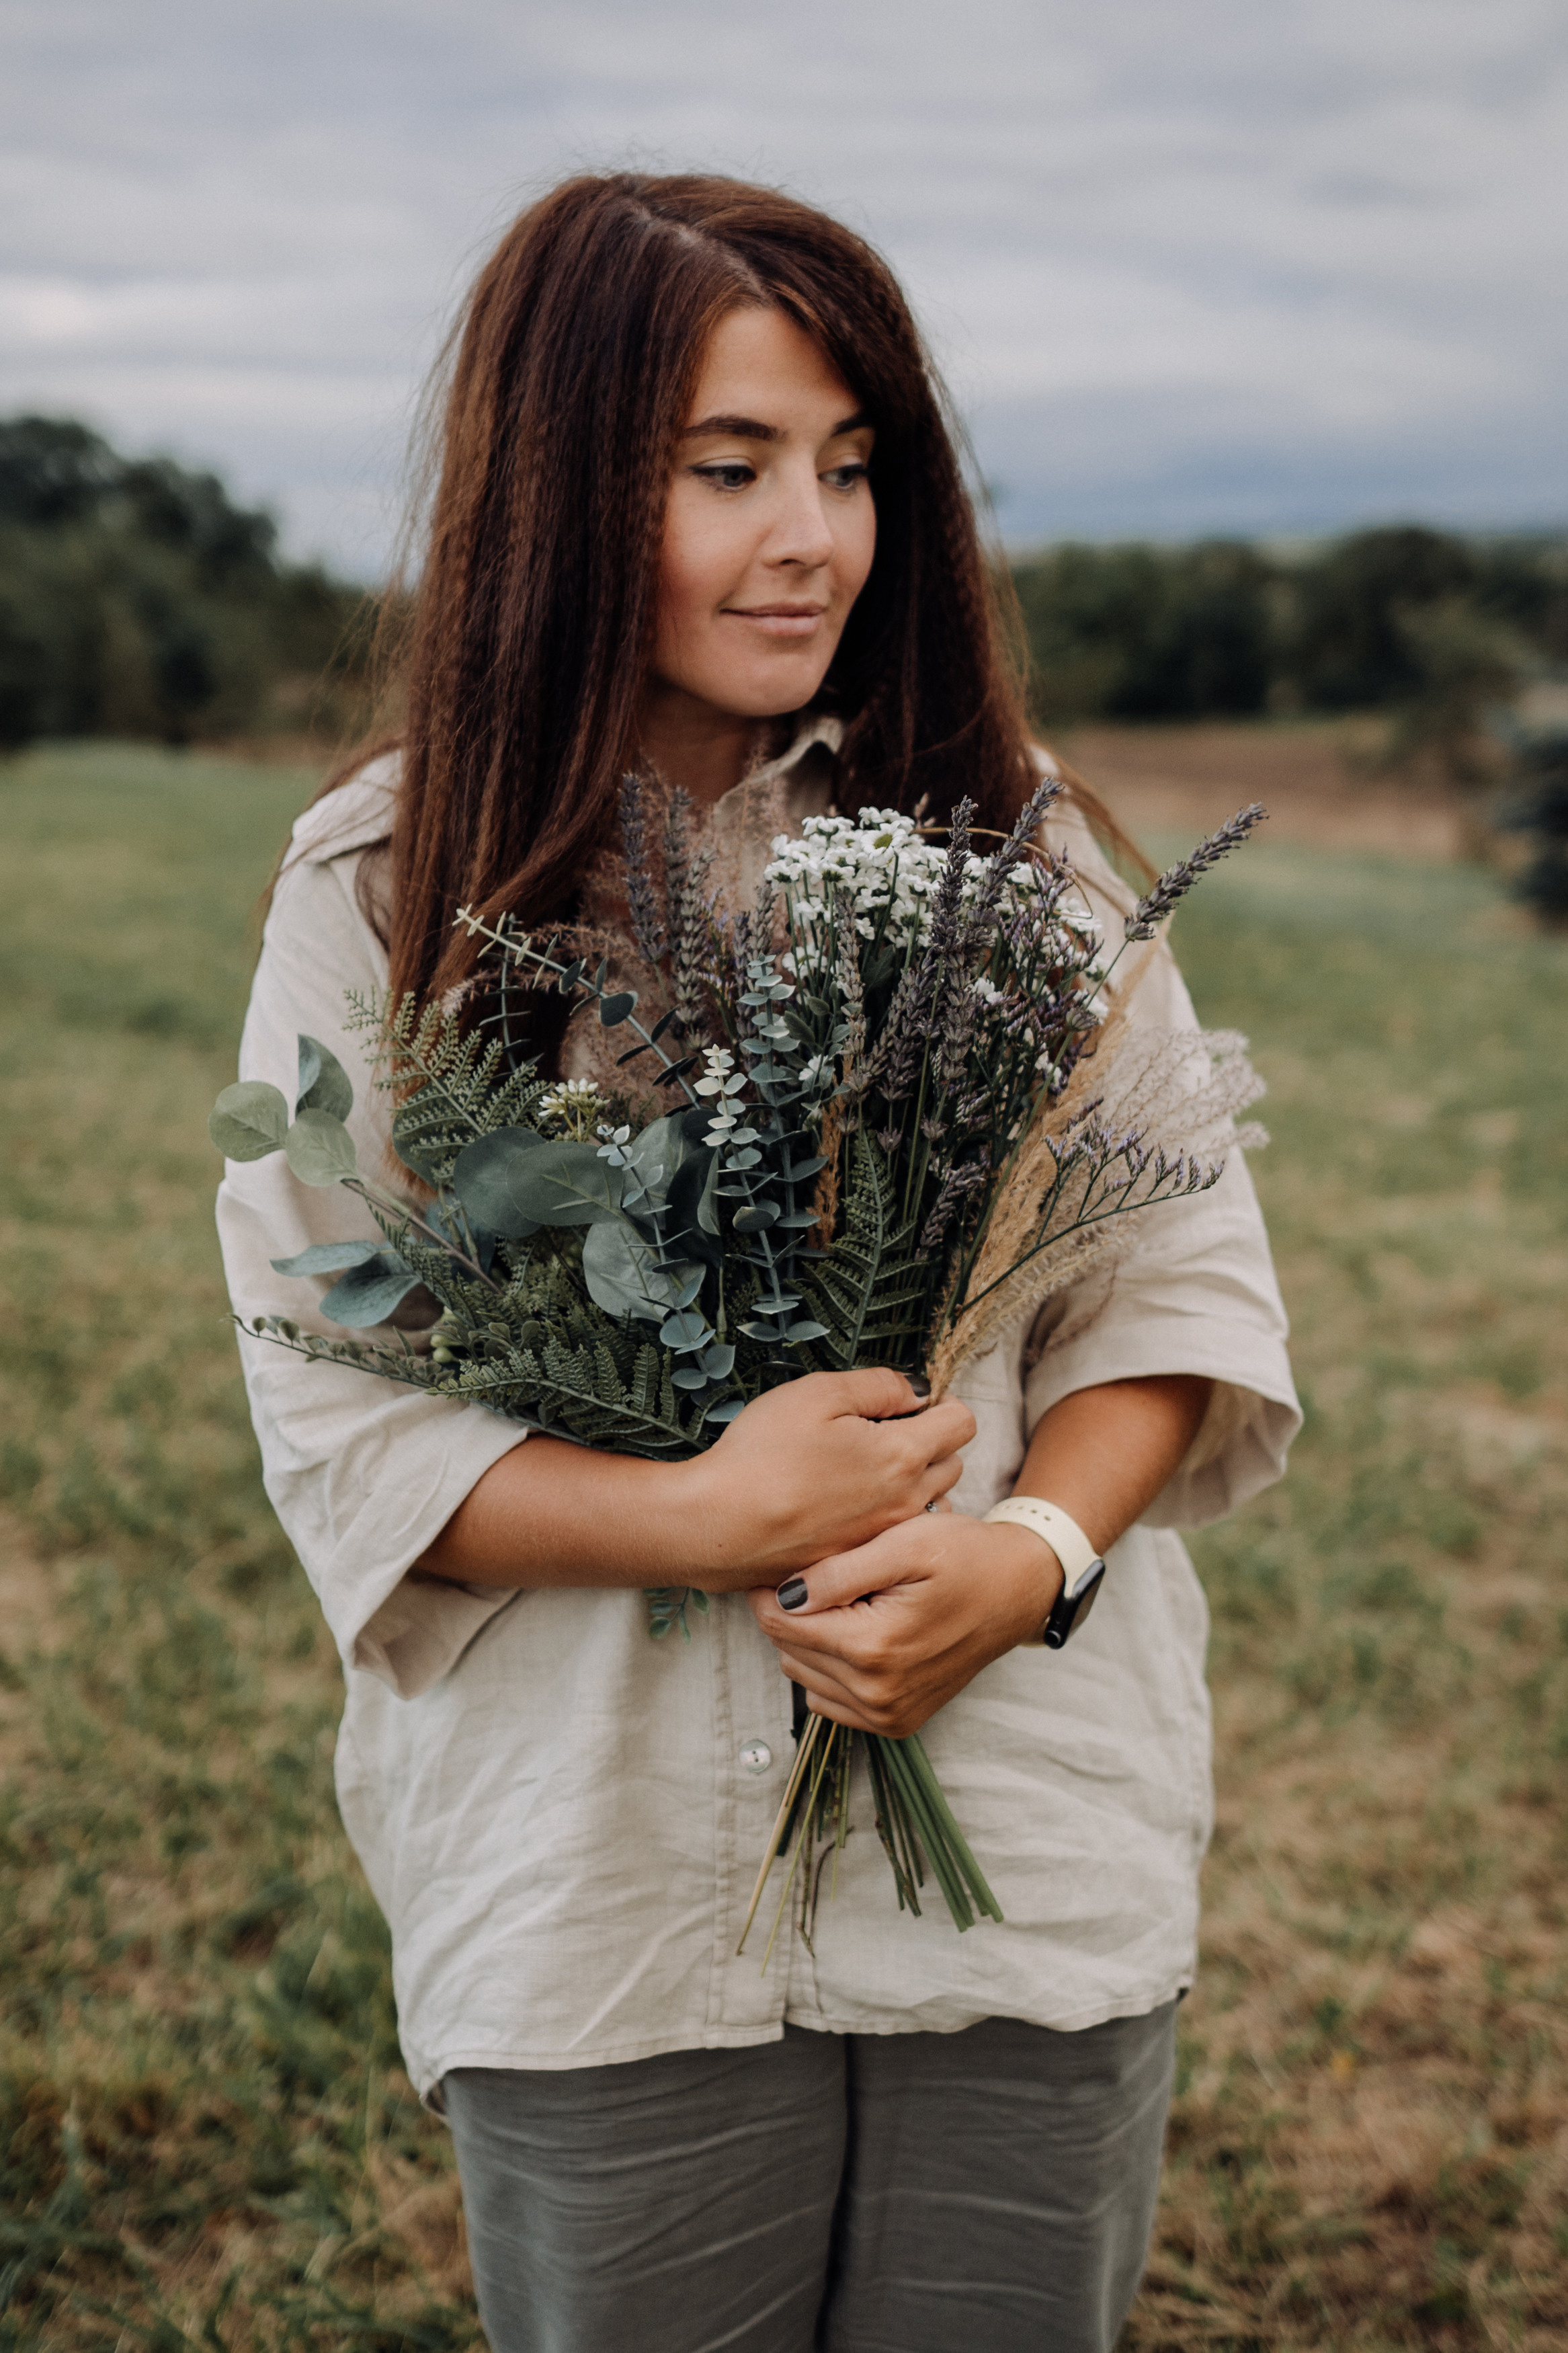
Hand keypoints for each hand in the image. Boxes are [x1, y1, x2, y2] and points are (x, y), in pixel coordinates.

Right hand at [678, 1369, 975, 1592]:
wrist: (717, 1526)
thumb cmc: (761, 1455)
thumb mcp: (816, 1394)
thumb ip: (877, 1385)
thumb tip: (913, 1391)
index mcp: (902, 1455)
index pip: (963, 1422)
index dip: (941, 1402)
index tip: (907, 1401)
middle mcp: (906, 1501)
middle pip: (953, 1462)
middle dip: (931, 1439)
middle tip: (882, 1428)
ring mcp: (884, 1536)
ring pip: (930, 1500)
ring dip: (915, 1478)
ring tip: (865, 1466)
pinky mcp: (860, 1558)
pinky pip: (897, 1530)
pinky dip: (888, 1511)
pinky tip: (846, 1500)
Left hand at [746, 1510, 1061, 1736]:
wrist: (1017, 1591)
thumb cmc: (964, 1556)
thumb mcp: (905, 1544)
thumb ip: (841, 1572)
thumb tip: (785, 1596)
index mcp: (874, 1648)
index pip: (781, 1623)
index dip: (769, 1588)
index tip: (778, 1562)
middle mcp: (878, 1693)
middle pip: (787, 1649)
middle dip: (792, 1612)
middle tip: (823, 1577)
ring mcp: (888, 1714)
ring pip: (802, 1675)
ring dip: (810, 1640)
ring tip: (849, 1604)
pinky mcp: (896, 1723)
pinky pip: (830, 1699)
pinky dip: (830, 1668)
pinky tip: (858, 1633)